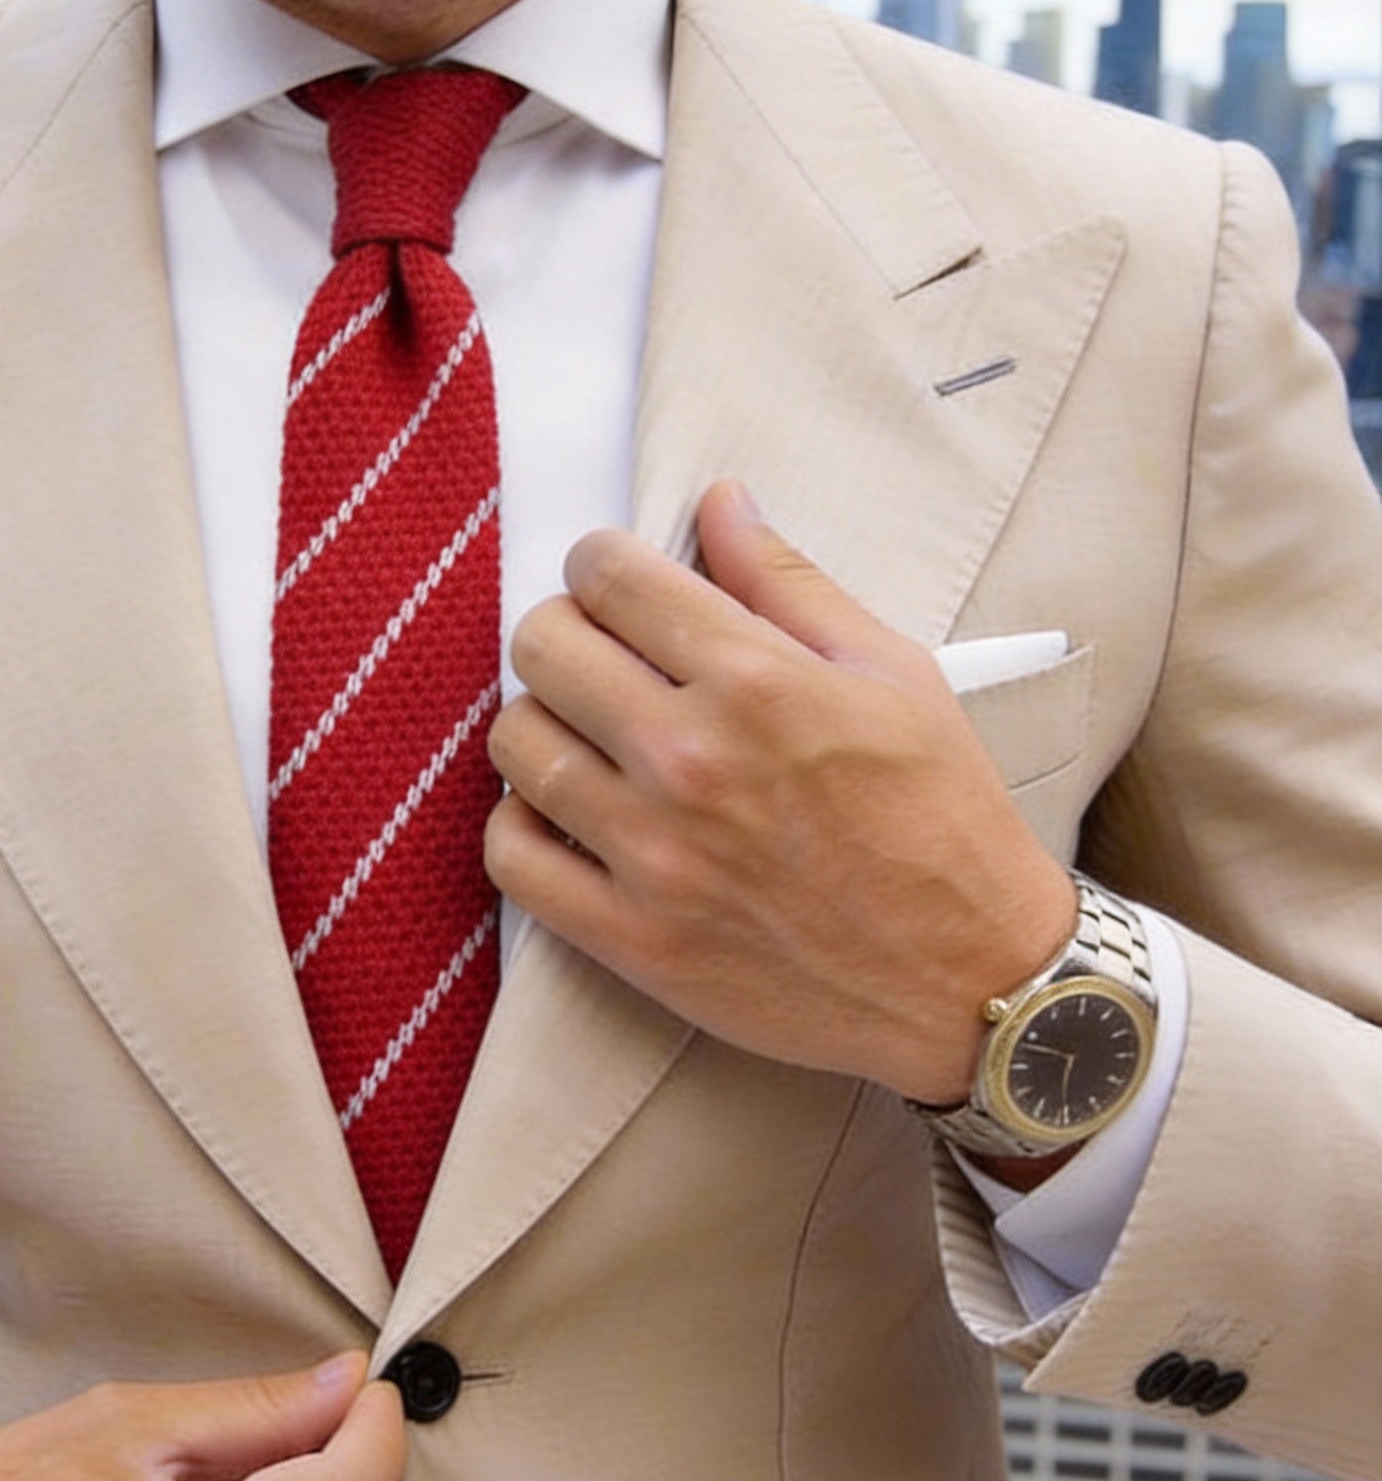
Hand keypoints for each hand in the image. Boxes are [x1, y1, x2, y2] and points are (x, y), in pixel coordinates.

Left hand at [485, 480, 1076, 1104]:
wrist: (971, 979)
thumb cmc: (941, 819)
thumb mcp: (893, 674)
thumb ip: (789, 583)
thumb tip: (718, 501)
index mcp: (756, 682)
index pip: (609, 576)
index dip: (601, 564)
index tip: (616, 584)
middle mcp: (689, 760)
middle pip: (542, 648)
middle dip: (564, 631)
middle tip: (600, 657)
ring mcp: (651, 854)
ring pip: (514, 743)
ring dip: (540, 723)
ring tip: (586, 736)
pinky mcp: (630, 937)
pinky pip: (510, 856)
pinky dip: (521, 824)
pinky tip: (566, 813)